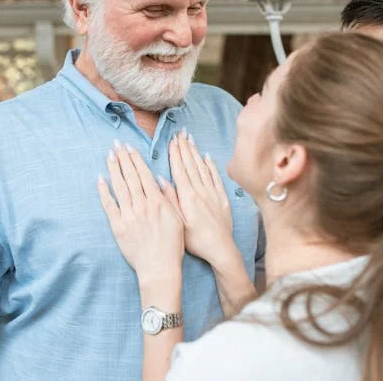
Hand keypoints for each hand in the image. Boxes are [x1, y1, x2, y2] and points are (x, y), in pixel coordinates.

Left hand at [97, 141, 184, 283]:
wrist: (159, 268)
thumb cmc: (172, 245)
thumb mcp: (178, 218)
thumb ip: (169, 197)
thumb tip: (159, 179)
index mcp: (157, 202)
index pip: (144, 174)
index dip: (135, 160)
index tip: (129, 148)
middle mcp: (142, 205)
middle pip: (130, 177)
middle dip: (123, 158)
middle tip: (116, 145)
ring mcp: (129, 215)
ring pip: (120, 187)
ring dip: (114, 169)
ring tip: (109, 156)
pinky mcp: (118, 226)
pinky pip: (109, 205)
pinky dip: (104, 192)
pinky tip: (101, 180)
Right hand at [169, 129, 235, 265]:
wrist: (221, 249)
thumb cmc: (196, 240)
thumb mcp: (178, 222)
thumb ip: (170, 199)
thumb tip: (160, 179)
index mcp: (188, 196)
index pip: (180, 170)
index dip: (175, 154)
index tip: (171, 141)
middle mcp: (201, 191)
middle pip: (191, 165)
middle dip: (184, 148)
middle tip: (179, 133)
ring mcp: (213, 193)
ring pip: (202, 168)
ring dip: (195, 153)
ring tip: (190, 139)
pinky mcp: (222, 199)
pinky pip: (215, 178)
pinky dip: (210, 166)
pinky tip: (207, 157)